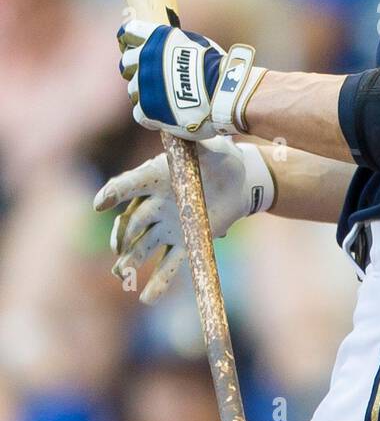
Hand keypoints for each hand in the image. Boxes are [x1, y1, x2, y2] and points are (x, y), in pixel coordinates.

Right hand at [93, 137, 274, 303]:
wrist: (239, 180)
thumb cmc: (220, 157)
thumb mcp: (209, 145)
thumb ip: (194, 137)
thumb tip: (181, 121)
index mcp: (156, 178)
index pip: (130, 184)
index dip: (115, 193)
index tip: (99, 204)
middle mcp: (156, 204)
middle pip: (133, 223)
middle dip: (123, 237)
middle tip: (117, 251)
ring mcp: (168, 226)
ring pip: (145, 247)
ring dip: (132, 261)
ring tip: (122, 275)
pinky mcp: (185, 242)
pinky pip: (170, 265)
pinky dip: (160, 283)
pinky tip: (147, 299)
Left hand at [118, 19, 265, 139]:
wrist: (223, 93)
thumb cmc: (215, 67)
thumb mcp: (195, 43)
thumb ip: (173, 45)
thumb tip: (168, 48)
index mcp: (156, 39)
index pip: (128, 32)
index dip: (128, 40)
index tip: (130, 45)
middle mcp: (144, 59)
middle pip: (126, 63)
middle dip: (134, 69)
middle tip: (151, 77)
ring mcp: (143, 85)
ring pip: (133, 90)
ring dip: (145, 93)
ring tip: (166, 99)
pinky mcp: (146, 109)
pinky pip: (140, 113)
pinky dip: (151, 115)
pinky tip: (166, 115)